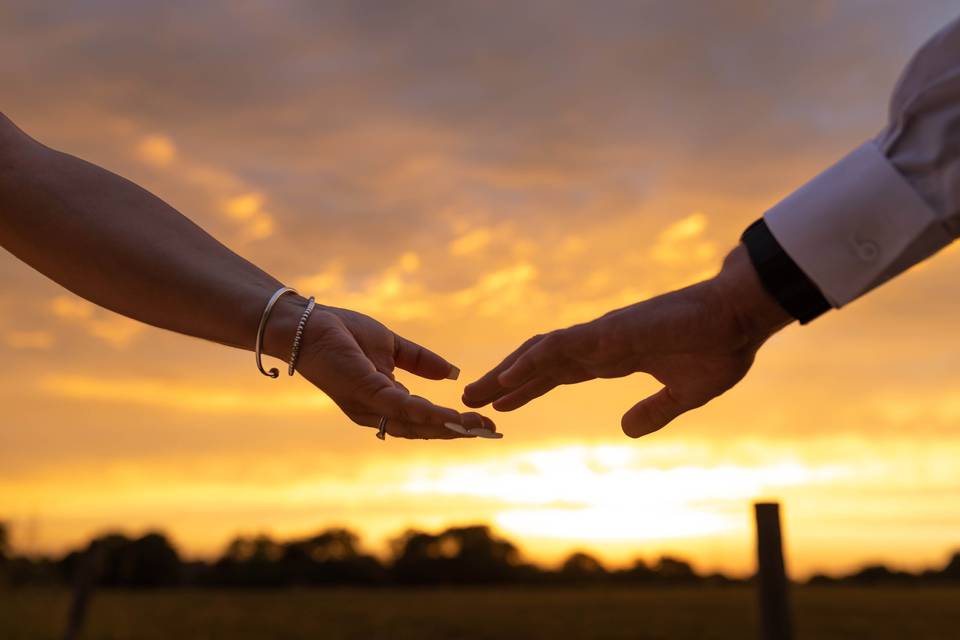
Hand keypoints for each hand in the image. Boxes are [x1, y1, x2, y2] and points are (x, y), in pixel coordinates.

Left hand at [267, 300, 499, 439]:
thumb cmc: (340, 331)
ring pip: (415, 423)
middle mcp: (375, 411)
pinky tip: (450, 416)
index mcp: (382, 400)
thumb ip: (421, 360)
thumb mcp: (391, 346)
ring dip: (449, 426)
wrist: (304, 322)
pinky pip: (400, 407)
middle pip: (423, 429)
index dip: (454, 423)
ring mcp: (369, 404)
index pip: (423, 418)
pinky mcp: (364, 390)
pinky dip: (427, 413)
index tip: (484, 424)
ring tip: (479, 427)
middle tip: (491, 431)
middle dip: (458, 431)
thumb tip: (453, 373)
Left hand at [462, 245, 790, 437]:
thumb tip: (625, 429)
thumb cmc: (719, 348)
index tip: (500, 404)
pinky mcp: (611, 332)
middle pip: (539, 363)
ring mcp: (602, 335)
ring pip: (541, 353)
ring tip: (476, 391)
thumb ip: (652, 411)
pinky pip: (562, 347)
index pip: (558, 373)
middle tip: (471, 400)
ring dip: (507, 372)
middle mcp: (599, 343)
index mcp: (613, 356)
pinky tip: (508, 378)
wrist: (741, 317)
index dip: (528, 388)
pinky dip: (532, 362)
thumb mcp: (682, 395)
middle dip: (505, 381)